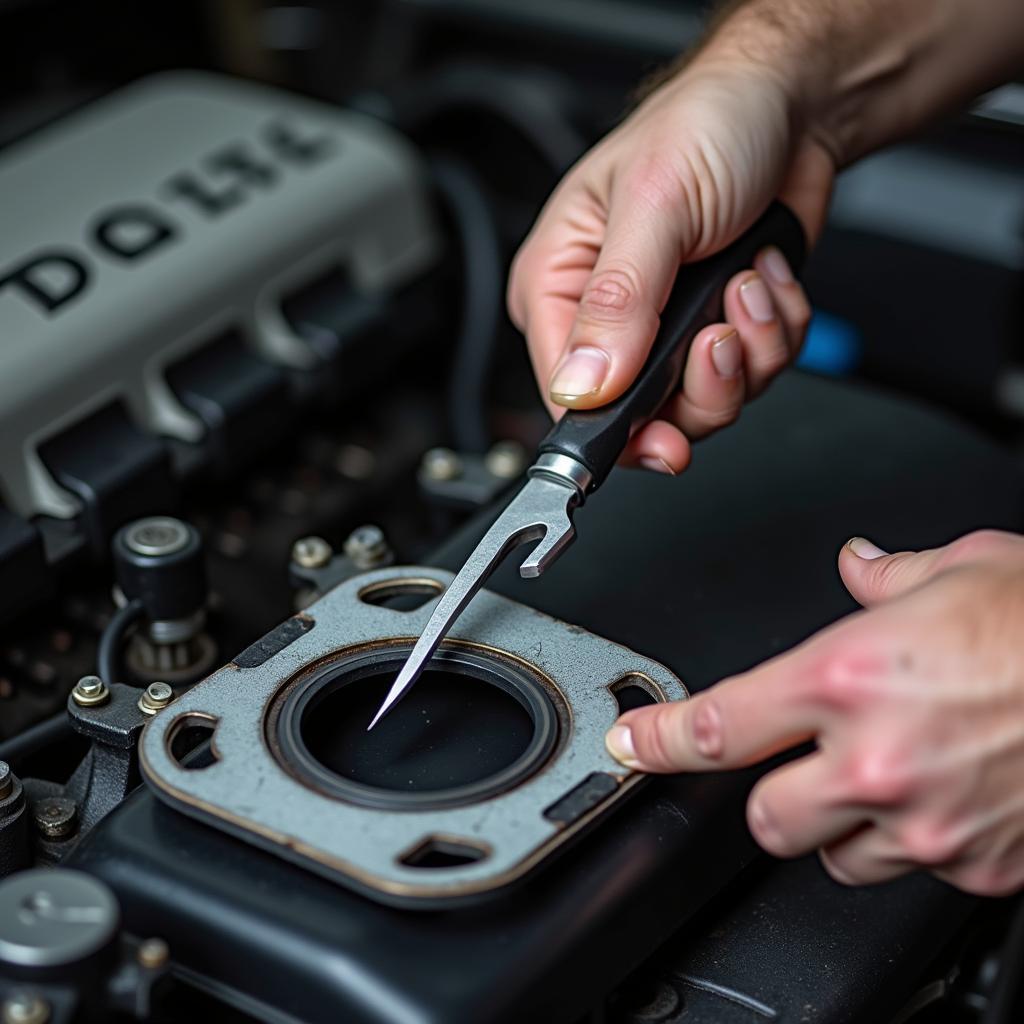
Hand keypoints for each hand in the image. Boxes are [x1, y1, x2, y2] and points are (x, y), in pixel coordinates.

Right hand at [507, 54, 833, 473]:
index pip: (569, 394)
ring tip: (748, 282)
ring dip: (749, 350)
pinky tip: (765, 276)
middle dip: (704, 384)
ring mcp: (666, 330)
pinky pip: (753, 375)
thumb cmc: (707, 125)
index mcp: (559, 287)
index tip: (663, 441)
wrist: (791, 103)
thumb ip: (619, 303)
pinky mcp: (717, 329)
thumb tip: (583, 385)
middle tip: (721, 335)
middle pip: (644, 416)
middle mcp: (607, 319)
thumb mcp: (656, 208)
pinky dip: (775, 332)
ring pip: (706, 403)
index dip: (618, 427)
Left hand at [606, 530, 1023, 895]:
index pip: (718, 723)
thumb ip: (887, 578)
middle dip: (769, 786)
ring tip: (876, 776)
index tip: (634, 744)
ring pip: (831, 853)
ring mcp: (925, 823)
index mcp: (848, 676)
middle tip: (797, 755)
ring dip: (835, 820)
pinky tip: (938, 796)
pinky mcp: (975, 865)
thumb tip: (860, 568)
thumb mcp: (959, 568)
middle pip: (765, 812)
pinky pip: (908, 870)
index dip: (659, 738)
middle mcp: (876, 759)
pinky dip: (906, 841)